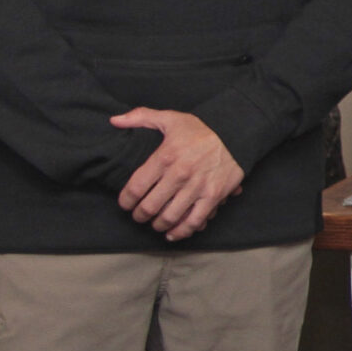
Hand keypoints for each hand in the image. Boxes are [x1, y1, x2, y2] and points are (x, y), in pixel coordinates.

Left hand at [113, 108, 244, 240]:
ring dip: (158, 225)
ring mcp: (197, 187)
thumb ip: (141, 117)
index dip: (125, 201)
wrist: (237, 133)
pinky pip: (194, 221)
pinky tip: (173, 234)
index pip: (135, 188)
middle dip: (140, 216)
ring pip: (169, 217)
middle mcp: (179, 174)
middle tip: (139, 215)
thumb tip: (114, 121)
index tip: (125, 204)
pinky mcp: (213, 196)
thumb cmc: (202, 129)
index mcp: (165, 156)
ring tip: (155, 223)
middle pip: (149, 207)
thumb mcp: (171, 118)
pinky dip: (181, 232)